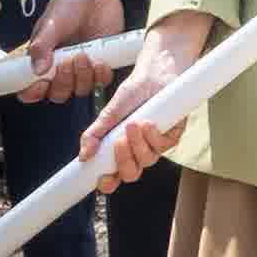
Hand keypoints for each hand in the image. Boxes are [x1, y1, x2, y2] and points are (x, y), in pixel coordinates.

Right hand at [23, 0, 133, 96]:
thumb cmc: (68, 4)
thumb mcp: (51, 23)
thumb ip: (42, 46)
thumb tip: (37, 71)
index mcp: (41, 60)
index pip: (31, 88)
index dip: (33, 93)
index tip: (40, 84)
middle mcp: (59, 68)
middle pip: (57, 94)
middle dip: (62, 83)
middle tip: (65, 63)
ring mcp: (81, 67)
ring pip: (79, 90)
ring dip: (81, 78)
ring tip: (83, 55)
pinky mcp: (102, 62)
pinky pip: (101, 81)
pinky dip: (100, 76)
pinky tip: (100, 61)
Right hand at [88, 17, 215, 180]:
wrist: (155, 73)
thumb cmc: (132, 93)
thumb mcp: (109, 112)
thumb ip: (95, 134)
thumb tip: (83, 155)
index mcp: (119, 150)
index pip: (112, 176)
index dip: (106, 183)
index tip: (101, 178)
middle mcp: (137, 151)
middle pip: (131, 174)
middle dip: (123, 162)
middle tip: (118, 142)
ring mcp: (155, 145)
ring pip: (147, 161)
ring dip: (138, 144)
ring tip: (133, 124)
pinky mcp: (172, 135)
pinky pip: (164, 146)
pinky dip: (154, 136)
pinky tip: (148, 122)